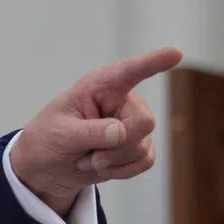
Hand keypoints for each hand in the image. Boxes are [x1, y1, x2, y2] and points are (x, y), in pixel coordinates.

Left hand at [9, 46, 183, 215]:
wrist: (47, 168)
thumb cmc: (47, 140)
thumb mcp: (59, 134)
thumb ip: (88, 132)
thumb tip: (121, 132)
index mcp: (98, 86)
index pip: (128, 71)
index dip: (153, 62)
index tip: (176, 52)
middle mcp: (120, 101)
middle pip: (144, 121)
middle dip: (117, 146)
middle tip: (89, 154)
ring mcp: (131, 123)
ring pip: (142, 146)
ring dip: (112, 161)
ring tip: (88, 158)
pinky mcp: (137, 146)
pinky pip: (145, 161)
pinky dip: (121, 171)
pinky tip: (101, 166)